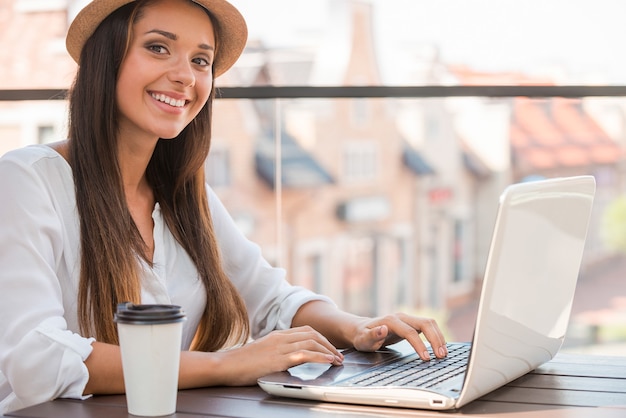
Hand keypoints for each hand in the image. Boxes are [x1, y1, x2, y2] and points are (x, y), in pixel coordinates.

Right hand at [215, 326, 343, 385]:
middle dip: (329, 344)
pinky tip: (328, 361)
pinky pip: (305, 354)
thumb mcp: (262, 352)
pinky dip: (321, 356)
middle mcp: (280, 337)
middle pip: (312, 334)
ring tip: (338, 360)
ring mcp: (280, 347)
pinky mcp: (279, 359)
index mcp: (277, 335)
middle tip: (339, 355)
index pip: (305, 330)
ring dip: (329, 351)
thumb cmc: (240, 363)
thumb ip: (276, 351)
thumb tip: (289, 359)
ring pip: (312, 342)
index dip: (321, 338)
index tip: (330, 348)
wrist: (225, 366)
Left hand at [352, 313, 447, 360]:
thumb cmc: (362, 337)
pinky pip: (428, 326)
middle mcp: (401, 317)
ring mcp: (407, 319)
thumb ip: (372, 335)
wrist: (362, 330)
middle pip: (425, 323)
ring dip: (438, 336)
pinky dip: (436, 335)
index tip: (426, 358)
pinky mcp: (411, 323)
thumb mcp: (363, 339)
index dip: (420, 345)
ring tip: (443, 353)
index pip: (410, 332)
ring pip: (429, 323)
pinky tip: (440, 346)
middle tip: (441, 355)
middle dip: (435, 339)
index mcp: (391, 320)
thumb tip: (383, 329)